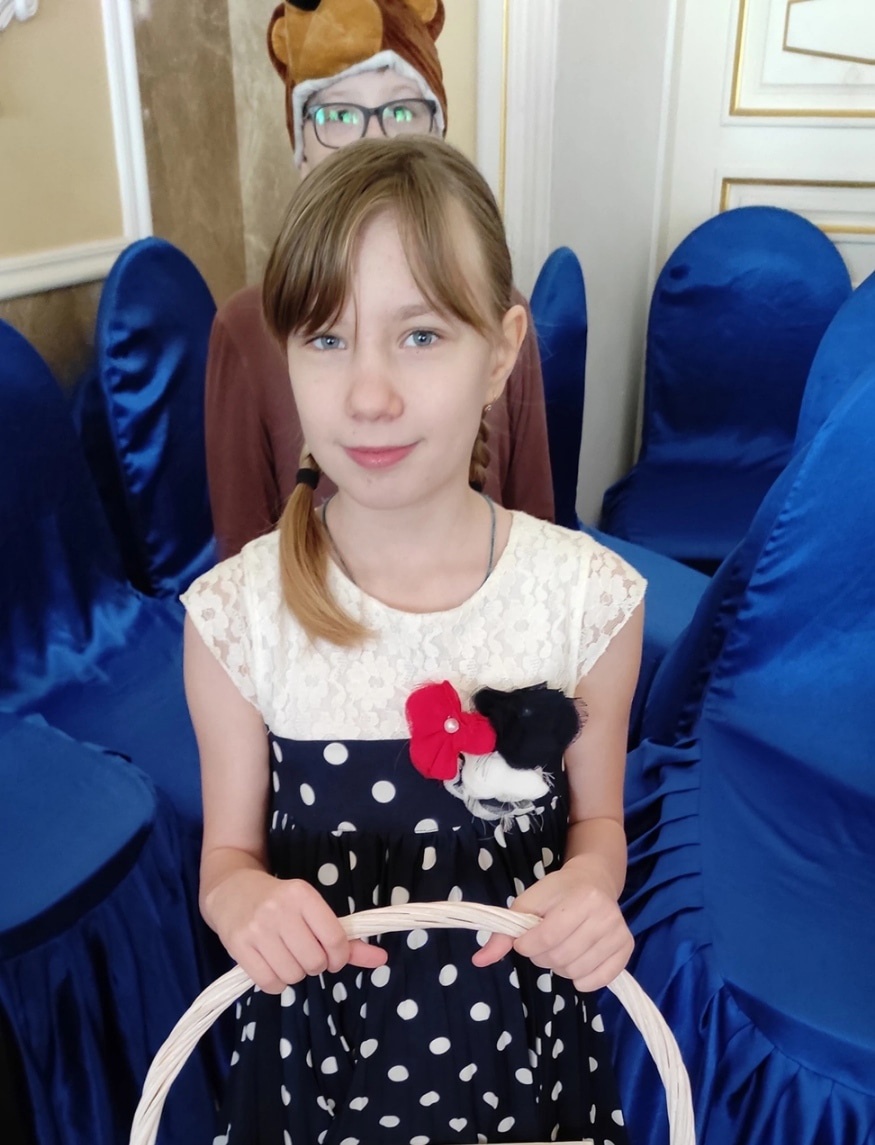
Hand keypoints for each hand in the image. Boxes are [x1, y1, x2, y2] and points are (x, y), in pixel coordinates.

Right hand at [206, 870, 387, 992]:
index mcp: (303, 895)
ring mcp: (257, 928)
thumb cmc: (280, 902)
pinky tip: (272, 965)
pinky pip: (269, 983)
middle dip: (316, 965)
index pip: (335, 939)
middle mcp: (280, 910)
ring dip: (295, 974)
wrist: (231, 890)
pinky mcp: (238, 946)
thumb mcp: (312, 910)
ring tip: (288, 958)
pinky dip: (276, 983)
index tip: (334, 957)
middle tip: (307, 955)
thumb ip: (347, 937)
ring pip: (292, 975)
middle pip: (314, 961)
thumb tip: (382, 958)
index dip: (340, 957)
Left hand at [472, 857, 632, 990]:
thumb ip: (503, 932)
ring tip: (559, 948)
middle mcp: (606, 915)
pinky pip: (597, 982)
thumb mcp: (528, 903)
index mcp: (582, 898)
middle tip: (542, 943)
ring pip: (576, 972)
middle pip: (560, 957)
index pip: (546, 937)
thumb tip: (479, 961)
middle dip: (541, 956)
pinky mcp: (627, 949)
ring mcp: (619, 933)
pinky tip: (576, 961)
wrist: (593, 881)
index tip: (524, 938)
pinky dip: (580, 979)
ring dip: (559, 967)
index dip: (527, 944)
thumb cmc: (557, 892)